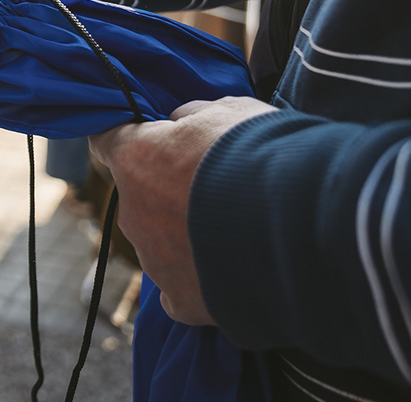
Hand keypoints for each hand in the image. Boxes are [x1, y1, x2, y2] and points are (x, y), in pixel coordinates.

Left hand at [89, 96, 276, 324]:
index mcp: (135, 160)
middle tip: (221, 189)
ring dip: (191, 236)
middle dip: (173, 192)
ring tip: (243, 231)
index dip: (130, 139)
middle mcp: (133, 212)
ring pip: (162, 243)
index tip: (147, 139)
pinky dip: (200, 283)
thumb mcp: (227, 111)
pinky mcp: (182, 299)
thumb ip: (192, 117)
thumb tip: (180, 125)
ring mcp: (154, 260)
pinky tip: (229, 274)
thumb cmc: (261, 152)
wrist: (303, 221)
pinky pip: (179, 290)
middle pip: (142, 198)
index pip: (107, 142)